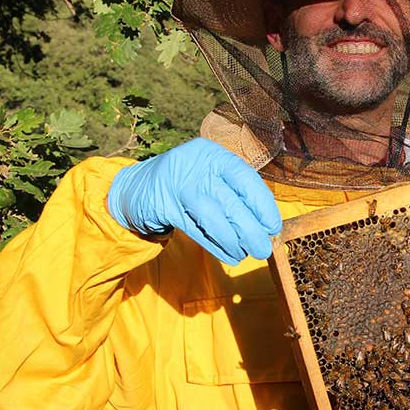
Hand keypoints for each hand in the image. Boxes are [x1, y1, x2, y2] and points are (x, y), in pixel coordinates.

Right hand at [106, 138, 282, 264]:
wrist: (136, 188)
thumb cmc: (185, 186)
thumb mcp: (209, 179)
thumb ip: (233, 195)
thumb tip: (265, 225)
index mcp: (212, 154)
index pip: (245, 177)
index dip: (263, 204)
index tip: (273, 226)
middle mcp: (196, 164)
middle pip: (231, 200)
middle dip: (251, 229)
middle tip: (263, 249)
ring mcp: (177, 184)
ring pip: (213, 215)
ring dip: (233, 239)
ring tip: (246, 254)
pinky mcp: (162, 205)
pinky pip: (195, 229)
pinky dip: (215, 245)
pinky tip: (230, 256)